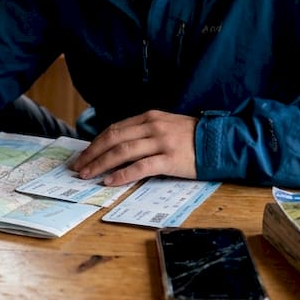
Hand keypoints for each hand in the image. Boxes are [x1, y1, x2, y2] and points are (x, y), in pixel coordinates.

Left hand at [70, 110, 197, 185]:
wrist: (221, 142)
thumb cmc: (193, 137)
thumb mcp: (166, 125)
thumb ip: (145, 131)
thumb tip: (119, 146)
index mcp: (149, 117)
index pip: (115, 129)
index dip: (96, 142)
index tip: (84, 155)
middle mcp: (152, 126)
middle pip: (113, 138)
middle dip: (92, 153)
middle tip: (78, 167)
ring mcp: (161, 142)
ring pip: (122, 151)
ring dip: (101, 163)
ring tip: (88, 174)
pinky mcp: (170, 159)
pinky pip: (140, 167)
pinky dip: (122, 174)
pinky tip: (110, 181)